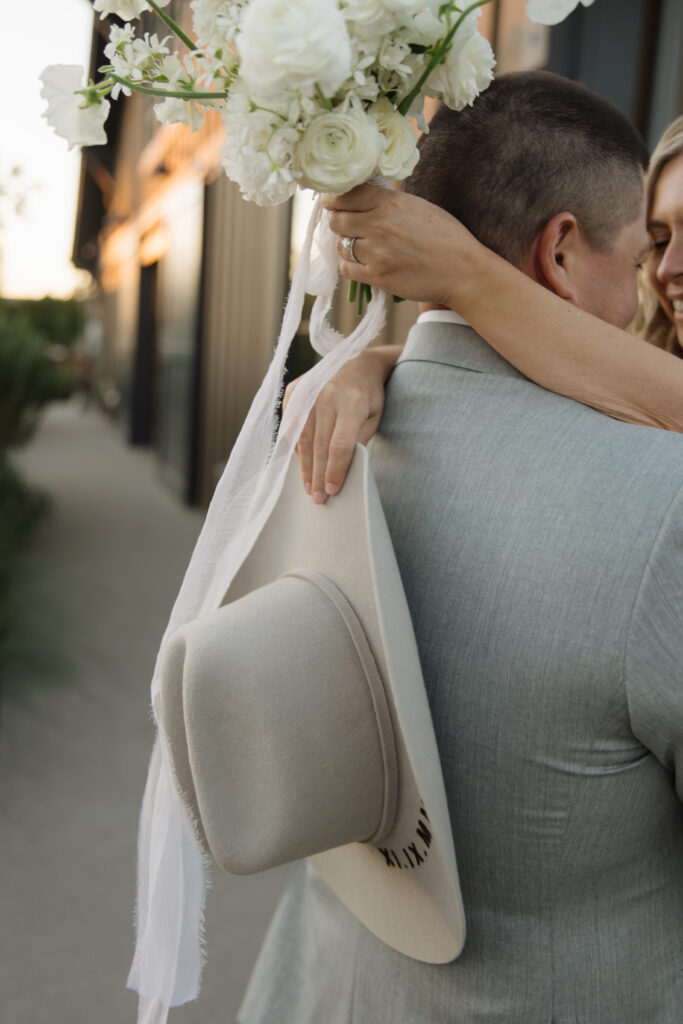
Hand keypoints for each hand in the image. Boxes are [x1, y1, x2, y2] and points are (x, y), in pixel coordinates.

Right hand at [283, 345, 401, 501]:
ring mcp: (307, 391)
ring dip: (304, 467)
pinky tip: (302, 464)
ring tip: (308, 487)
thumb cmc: (369, 395)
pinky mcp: (294, 391)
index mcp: (351, 401)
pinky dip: (297, 447)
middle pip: (319, 445)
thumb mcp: (374, 417)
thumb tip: (341, 470)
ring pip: (302, 438)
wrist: (357, 361)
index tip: (332, 491)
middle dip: (318, 475)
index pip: (340, 445)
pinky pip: (291, 426)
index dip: (335, 471)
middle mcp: (326, 394)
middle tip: (318, 498)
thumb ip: (358, 440)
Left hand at [322, 184, 479, 308]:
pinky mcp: (377, 277)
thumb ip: (387, 201)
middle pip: (337, 221)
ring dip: (346, 246)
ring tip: (363, 247)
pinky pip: (347, 269)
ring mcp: (377, 253)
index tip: (332, 203)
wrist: (462, 271)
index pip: (345, 195)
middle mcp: (379, 225)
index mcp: (390, 202)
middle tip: (348, 227)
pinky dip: (351, 266)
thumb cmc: (445, 236)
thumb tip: (358, 196)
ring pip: (340, 246)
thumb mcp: (418, 206)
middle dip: (339, 223)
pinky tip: (364, 263)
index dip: (333, 199)